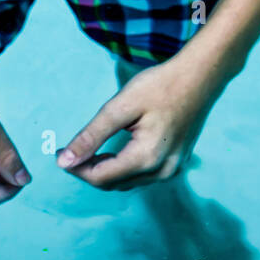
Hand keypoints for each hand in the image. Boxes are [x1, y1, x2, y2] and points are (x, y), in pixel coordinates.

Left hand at [55, 52, 227, 190]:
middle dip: (89, 170)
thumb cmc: (160, 85)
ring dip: (106, 171)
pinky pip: (142, 175)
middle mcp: (161, 172)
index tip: (58, 153)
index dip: (76, 168)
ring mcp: (173, 170)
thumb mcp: (121, 106)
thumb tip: (64, 160)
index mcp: (146, 159)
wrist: (200, 76)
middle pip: (113, 183)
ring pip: (128, 182)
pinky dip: (123, 167)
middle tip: (70, 150)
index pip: (100, 178)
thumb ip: (92, 135)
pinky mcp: (177, 164)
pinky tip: (114, 150)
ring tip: (89, 149)